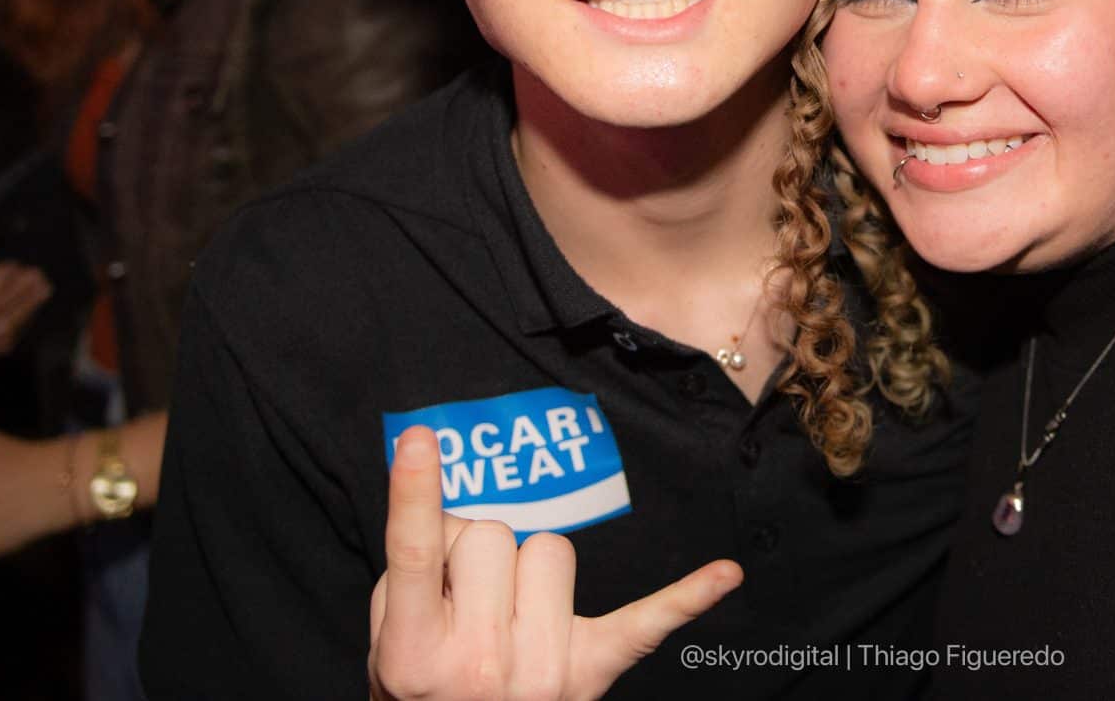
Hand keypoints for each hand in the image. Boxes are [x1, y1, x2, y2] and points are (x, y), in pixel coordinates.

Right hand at [369, 427, 741, 699]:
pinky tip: (726, 574)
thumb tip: (451, 514)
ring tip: (506, 613)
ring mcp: (542, 671)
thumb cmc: (423, 687)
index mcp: (415, 655)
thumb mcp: (388, 643)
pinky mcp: (590, 672)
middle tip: (462, 599)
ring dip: (526, 567)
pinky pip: (644, 625)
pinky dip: (685, 599)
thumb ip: (413, 577)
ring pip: (551, 548)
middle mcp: (481, 665)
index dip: (415, 493)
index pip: (416, 556)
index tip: (421, 439)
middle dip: (473, 552)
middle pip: (493, 536)